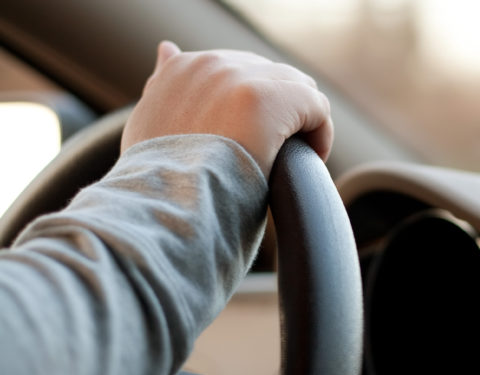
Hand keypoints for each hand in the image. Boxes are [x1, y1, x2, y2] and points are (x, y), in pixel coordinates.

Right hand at [121, 41, 332, 176]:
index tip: (250, 141)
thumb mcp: (147, 127)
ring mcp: (239, 78)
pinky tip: (310, 160)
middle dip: (278, 111)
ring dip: (300, 121)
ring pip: (296, 87)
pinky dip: (320, 134)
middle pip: (269, 74)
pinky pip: (315, 106)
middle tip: (276, 152)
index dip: (250, 107)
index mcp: (181, 70)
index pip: (237, 71)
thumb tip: (168, 49)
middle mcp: (209, 66)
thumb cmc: (159, 183)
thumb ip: (162, 88)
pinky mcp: (269, 99)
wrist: (164, 209)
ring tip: (294, 159)